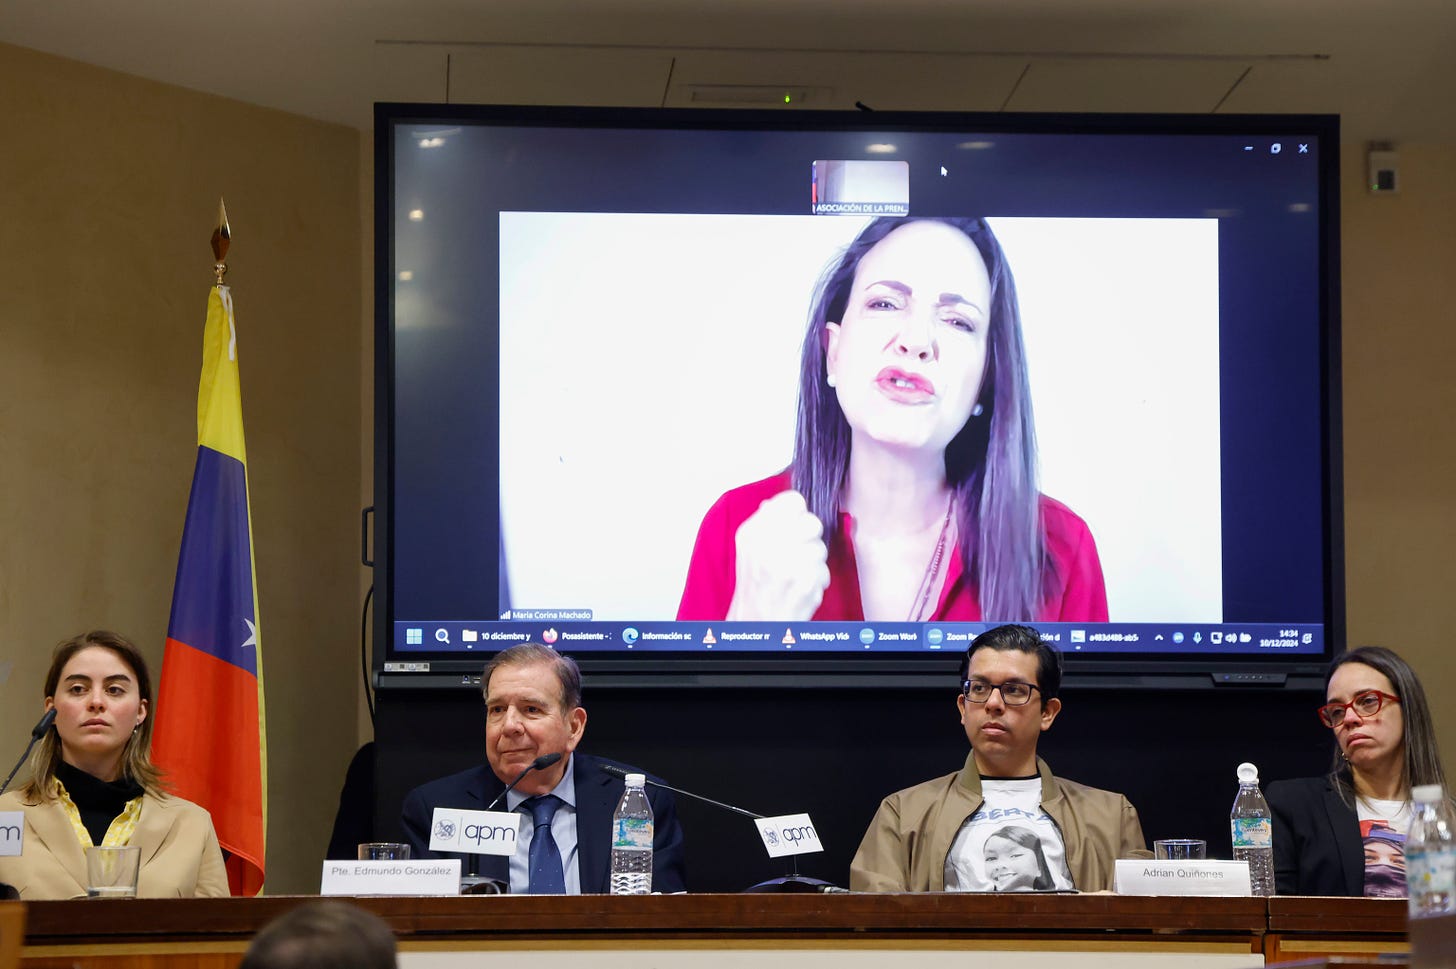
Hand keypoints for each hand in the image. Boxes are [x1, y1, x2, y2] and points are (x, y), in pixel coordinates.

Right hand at [726, 490, 830, 620]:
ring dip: (813, 560)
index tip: (794, 524)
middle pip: (812, 522)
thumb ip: (765, 521)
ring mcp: (789, 564)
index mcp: (753, 531)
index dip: (797, 513)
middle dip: (809, 537)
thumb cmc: (755, 584)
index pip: (793, 501)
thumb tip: (781, 502)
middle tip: (797, 549)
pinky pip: (824, 570)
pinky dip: (816, 579)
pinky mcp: (807, 582)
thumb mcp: (748, 546)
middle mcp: (769, 545)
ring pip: (821, 547)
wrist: (756, 620)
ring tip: (796, 571)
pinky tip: (800, 585)